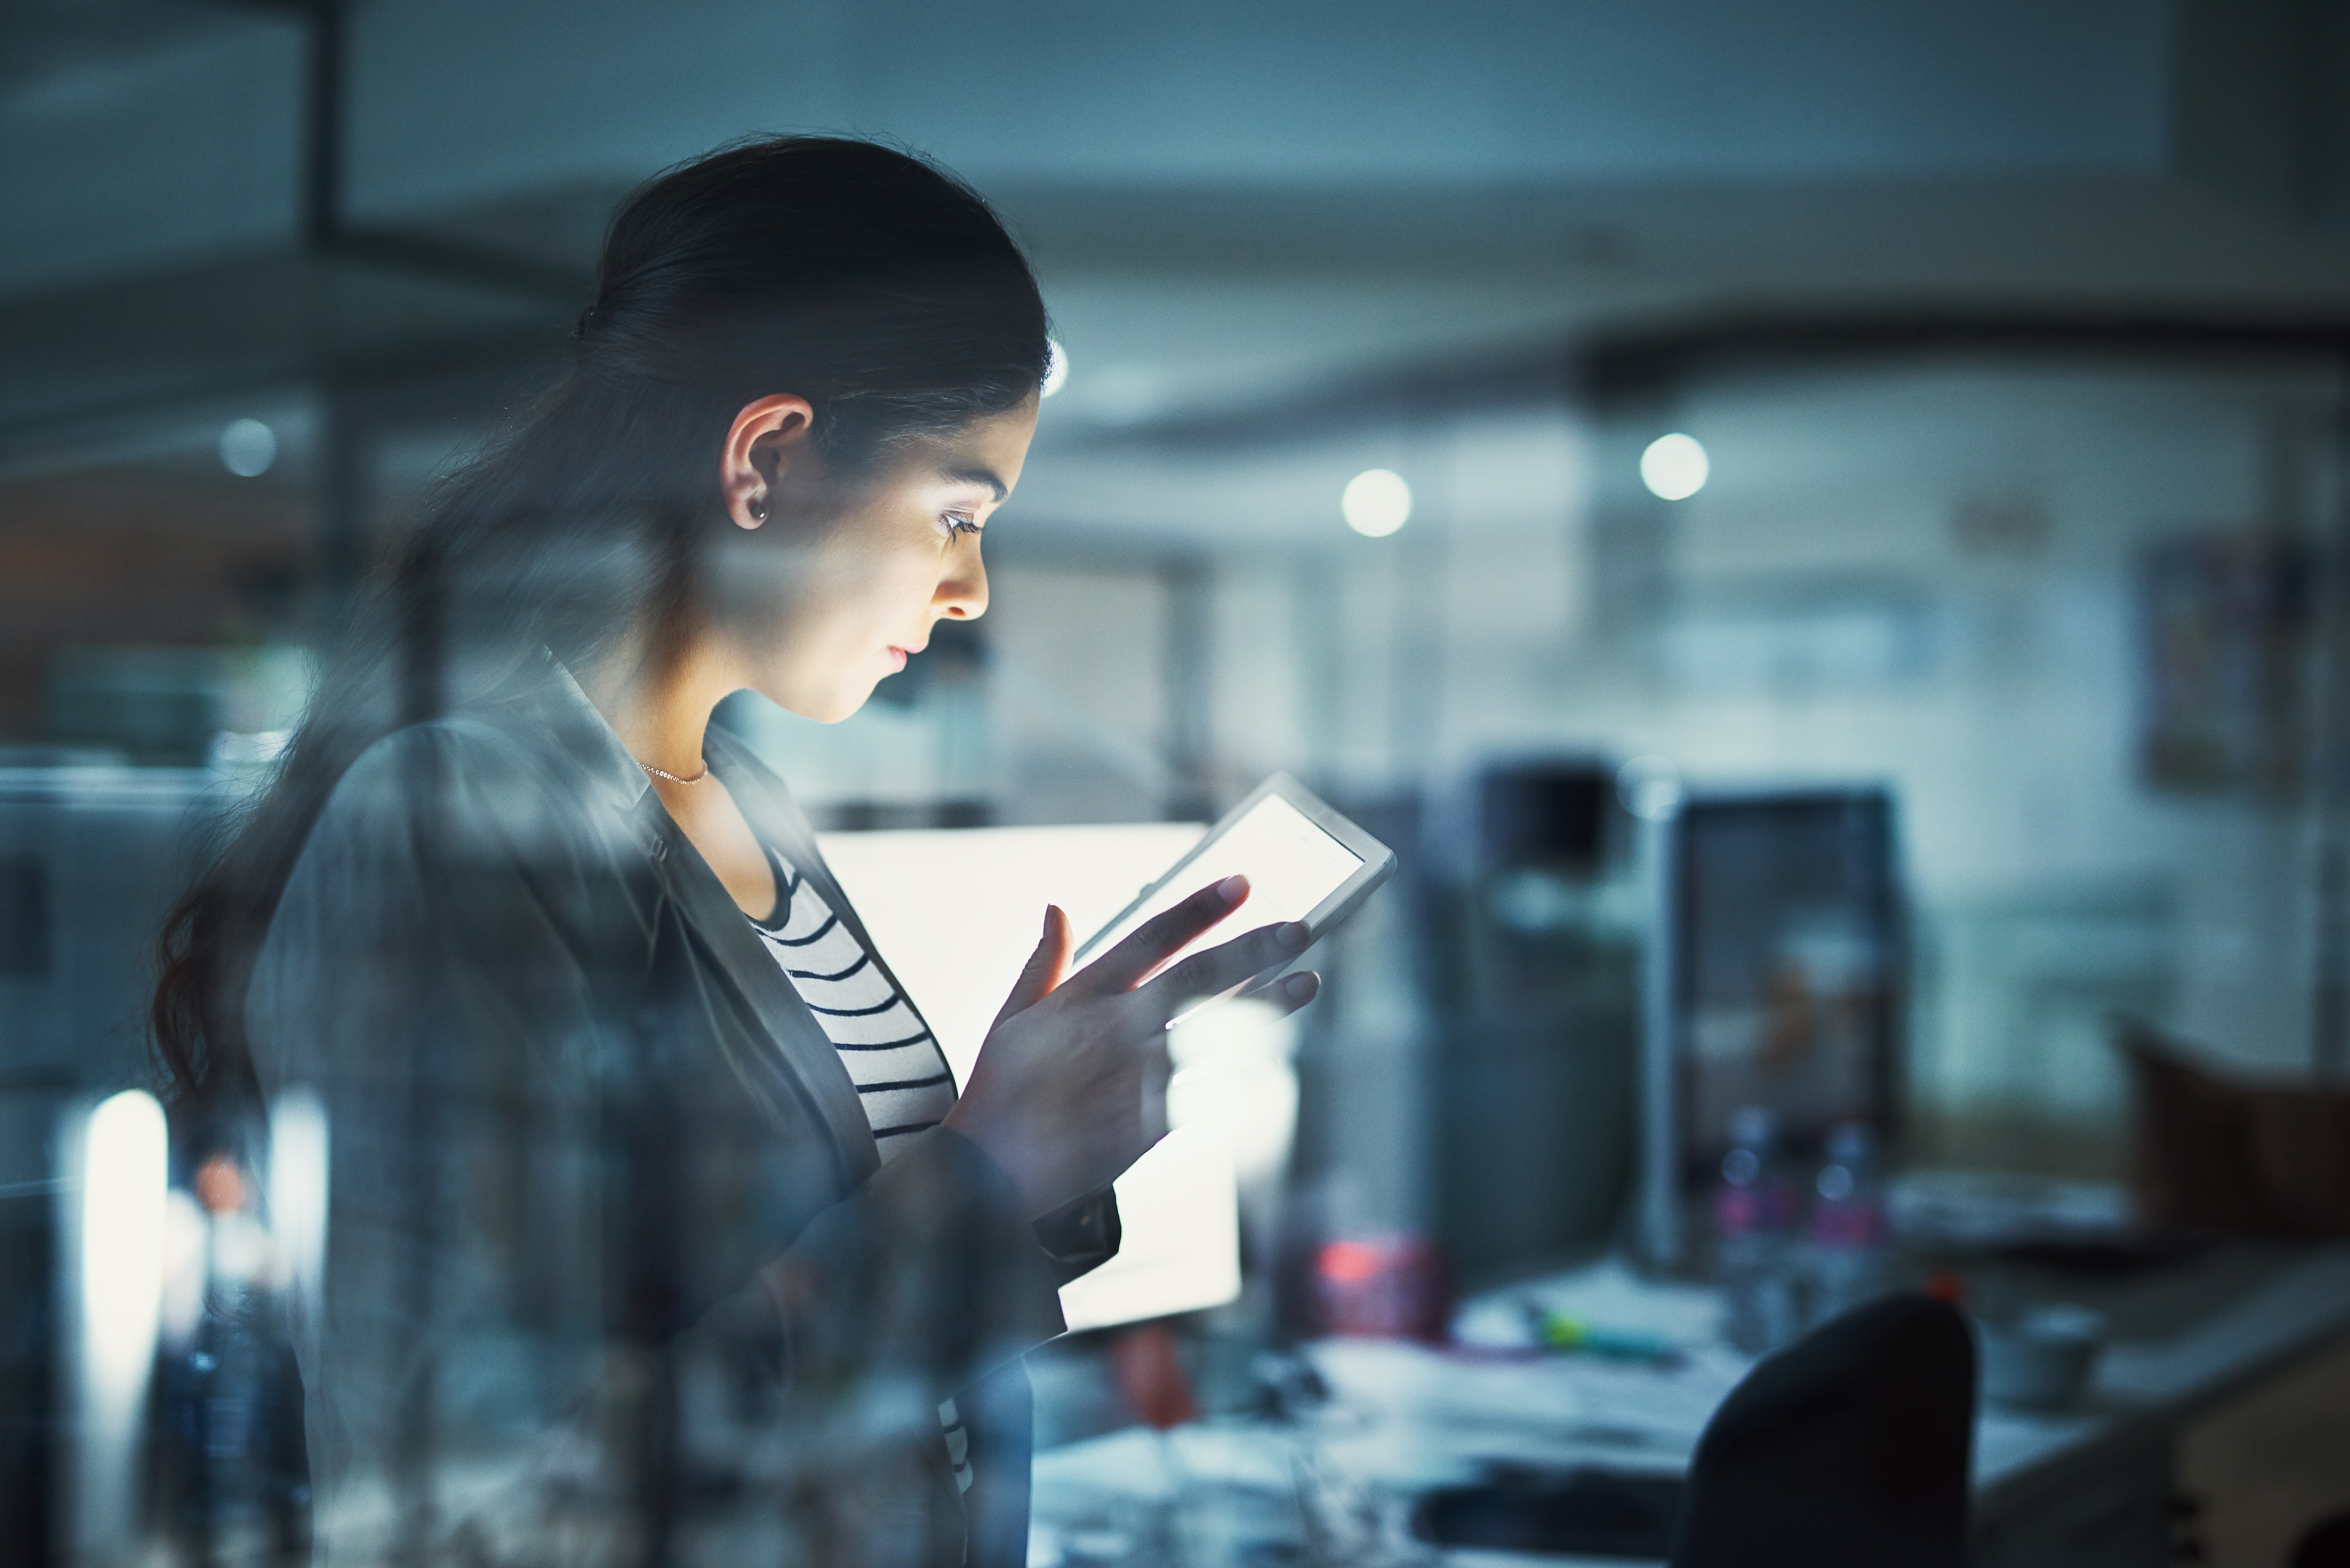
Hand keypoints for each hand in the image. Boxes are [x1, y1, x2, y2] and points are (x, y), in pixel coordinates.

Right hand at [941, 875, 1320, 1218]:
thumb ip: (1044, 961)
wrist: (990, 1173)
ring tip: (1308, 983)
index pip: (1151, 937)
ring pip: (1216, 1032)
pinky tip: (1274, 1063)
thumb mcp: (1013, 1017)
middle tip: (1299, 930)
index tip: (1242, 884)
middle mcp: (1114, 1029)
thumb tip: (1056, 907)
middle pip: (1197, 978)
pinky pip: (1210, 1095)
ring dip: (1267, 1007)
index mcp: (1082, 996)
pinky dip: (1243, 1079)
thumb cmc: (1001, 1092)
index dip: (1199, 909)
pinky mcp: (1149, 1125)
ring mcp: (1135, 1077)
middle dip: (1253, 949)